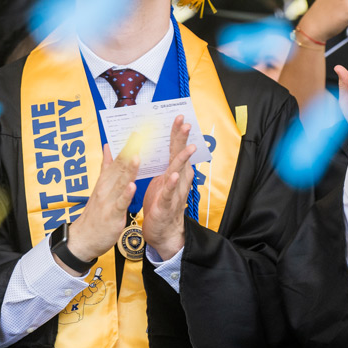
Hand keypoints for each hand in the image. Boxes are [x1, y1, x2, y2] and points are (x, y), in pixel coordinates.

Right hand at [64, 144, 140, 264]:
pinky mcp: (112, 215)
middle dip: (130, 151)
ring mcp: (108, 201)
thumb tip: (107, 146)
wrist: (83, 239)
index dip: (127, 146)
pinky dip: (126, 194)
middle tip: (139, 135)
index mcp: (105, 181)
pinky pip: (120, 203)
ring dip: (129, 169)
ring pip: (120, 183)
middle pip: (119, 167)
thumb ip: (105, 166)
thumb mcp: (100, 186)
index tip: (136, 132)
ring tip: (137, 156)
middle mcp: (106, 188)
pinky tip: (133, 186)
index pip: (117, 160)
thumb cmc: (95, 213)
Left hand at [141, 117, 196, 261]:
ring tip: (188, 147)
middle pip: (179, 156)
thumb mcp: (160, 179)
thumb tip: (159, 143)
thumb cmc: (160, 203)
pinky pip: (170, 193)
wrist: (162, 231)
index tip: (178, 117)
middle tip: (186, 123)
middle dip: (182, 139)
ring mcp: (174, 192)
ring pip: (179, 172)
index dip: (176, 133)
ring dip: (183, 159)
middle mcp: (177, 180)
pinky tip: (174, 175)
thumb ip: (162, 163)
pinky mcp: (167, 205)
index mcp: (173, 172)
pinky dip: (172, 184)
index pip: (175, 149)